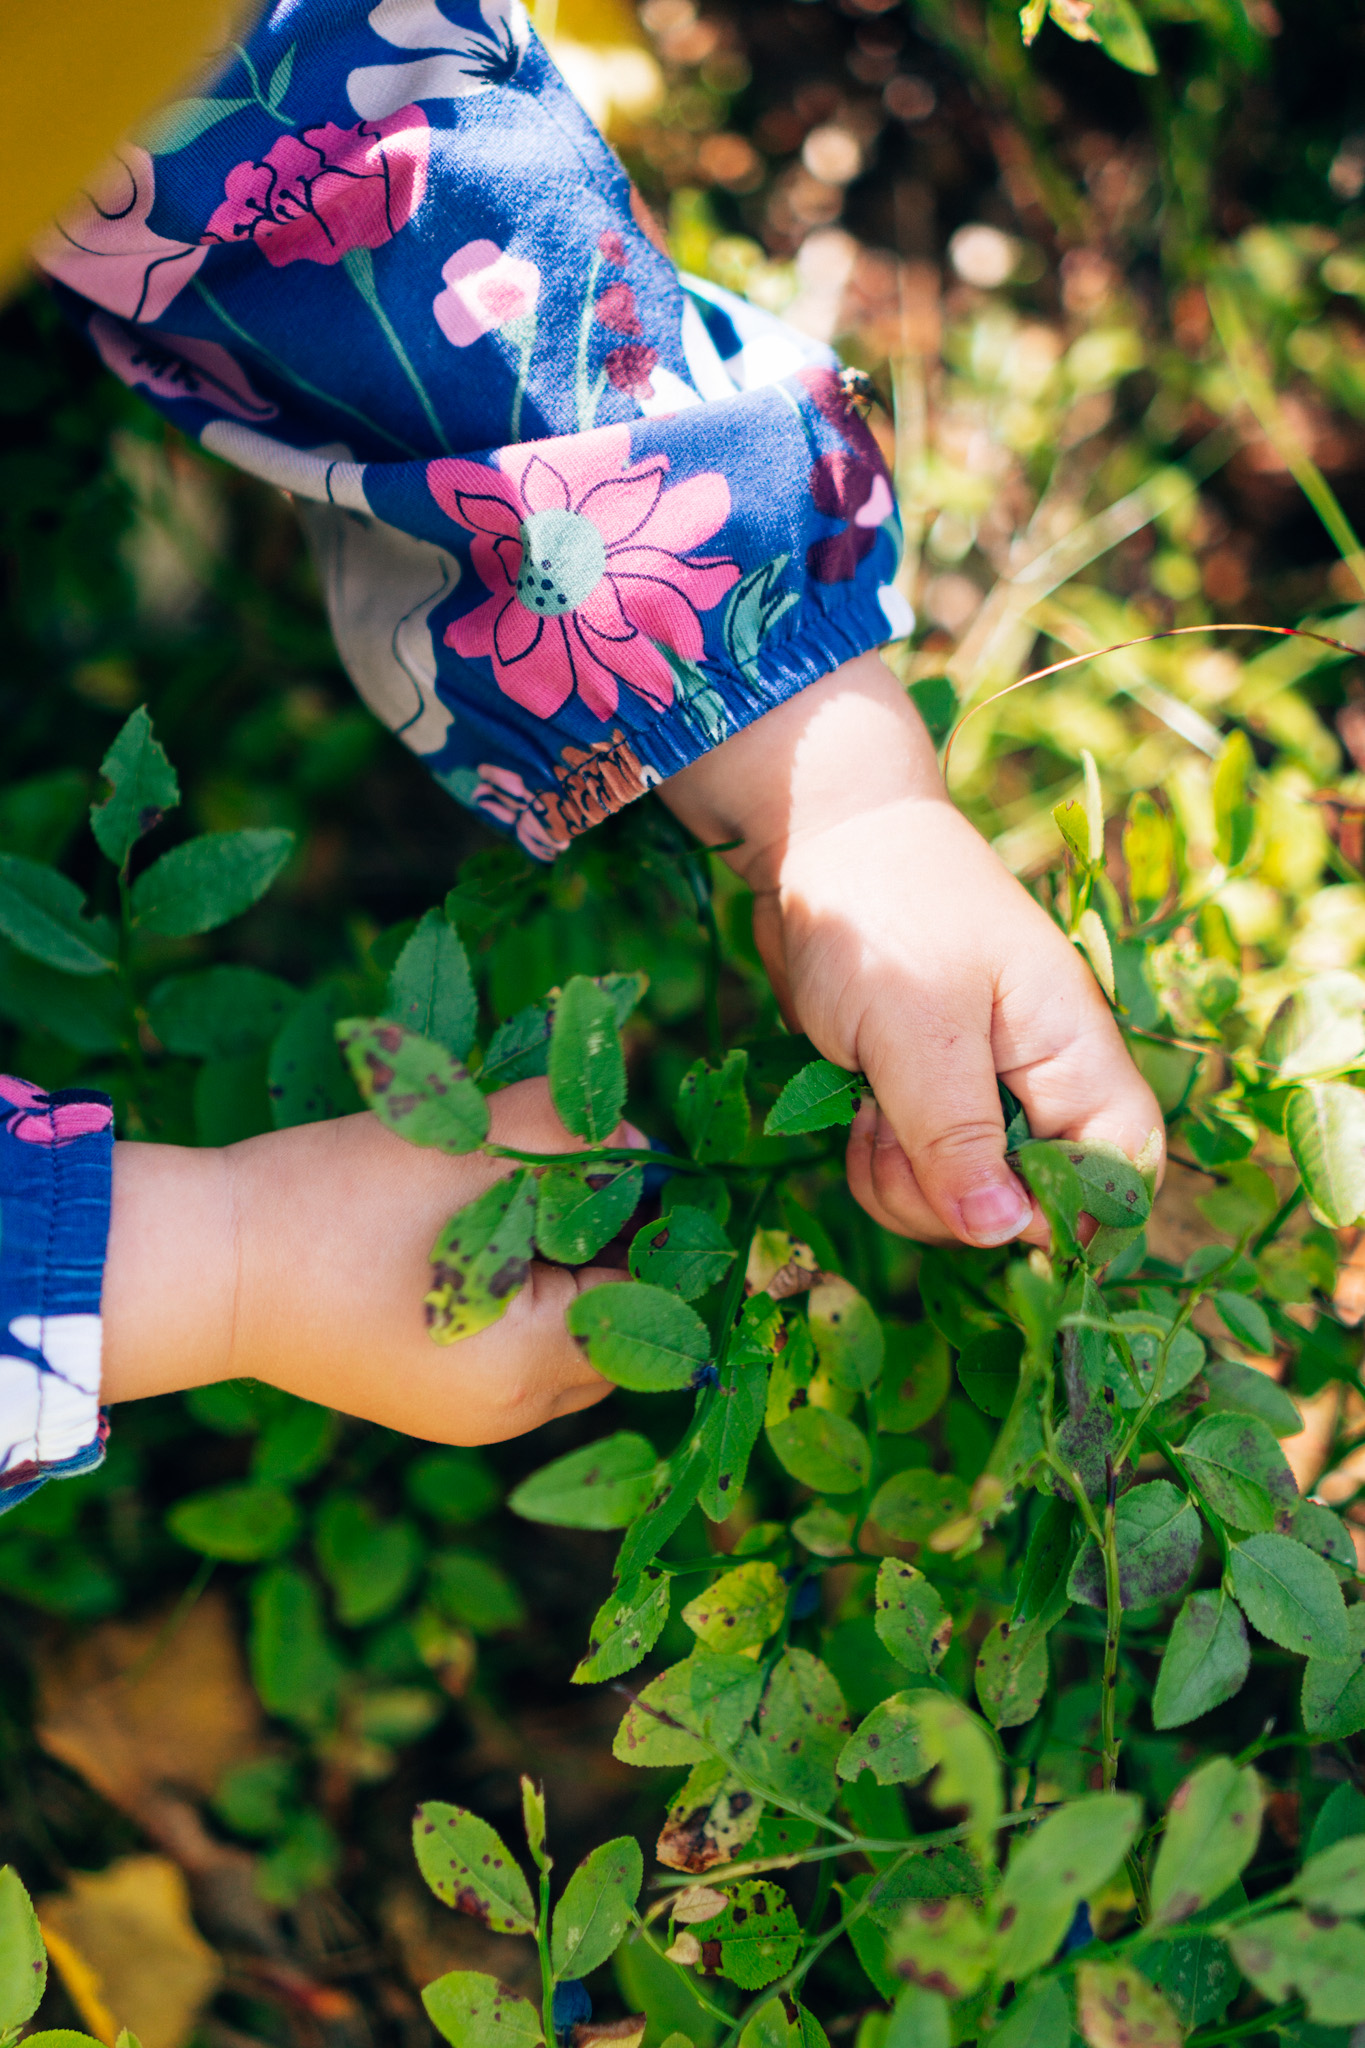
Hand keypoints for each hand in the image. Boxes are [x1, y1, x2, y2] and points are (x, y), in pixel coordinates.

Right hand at [100, 1080, 618, 1441]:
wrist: (202, 1265)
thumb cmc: (333, 1207)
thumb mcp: (468, 1149)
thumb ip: (575, 1134)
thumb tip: (639, 1141)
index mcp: (531, 1368)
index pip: (648, 1294)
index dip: (644, 1218)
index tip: (620, 1157)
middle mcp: (511, 1415)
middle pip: (618, 1324)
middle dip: (608, 1245)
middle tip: (570, 1169)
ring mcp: (468, 1414)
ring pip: (569, 1333)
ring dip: (563, 1265)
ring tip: (515, 1195)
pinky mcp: (430, 1395)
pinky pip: (516, 1346)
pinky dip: (518, 1289)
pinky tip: (477, 1229)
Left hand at [660, 651, 1163, 1249]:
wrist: (821, 844)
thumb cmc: (885, 914)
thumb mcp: (916, 1030)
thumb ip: (958, 1136)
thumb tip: (1006, 1234)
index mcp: (1074, 1056)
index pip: (1125, 1170)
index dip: (1074, 1216)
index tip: (992, 1216)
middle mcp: (1041, 1084)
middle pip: (1033, 1206)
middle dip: (953, 1201)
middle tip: (891, 1129)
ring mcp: (983, 1096)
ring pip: (964, 1203)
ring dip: (903, 1182)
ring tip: (870, 1108)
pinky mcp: (928, 1104)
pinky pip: (916, 1179)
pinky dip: (879, 1163)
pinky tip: (855, 1107)